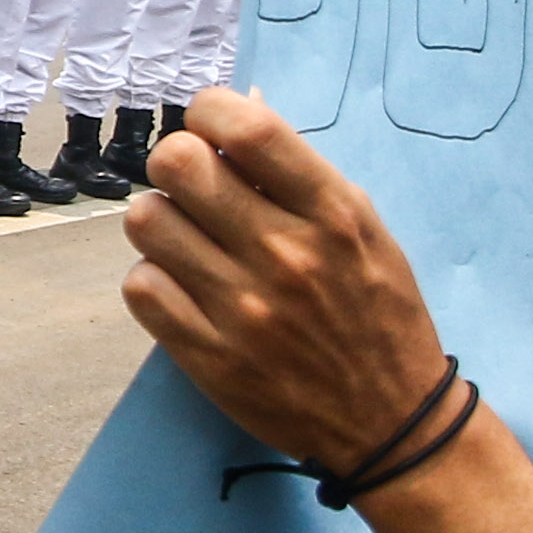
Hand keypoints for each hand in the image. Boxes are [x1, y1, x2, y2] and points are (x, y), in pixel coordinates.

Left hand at [120, 91, 532, 532]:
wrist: (392, 423)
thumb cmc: (377, 315)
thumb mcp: (362, 230)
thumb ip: (298, 175)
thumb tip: (238, 110)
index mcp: (333, 214)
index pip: (248, 128)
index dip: (209, 111)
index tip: (209, 128)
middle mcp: (286, 254)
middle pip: (179, 163)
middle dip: (178, 163)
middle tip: (194, 188)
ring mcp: (243, 308)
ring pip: (148, 220)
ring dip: (162, 222)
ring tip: (189, 240)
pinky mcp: (209, 356)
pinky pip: (141, 286)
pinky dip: (155, 280)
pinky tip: (184, 287)